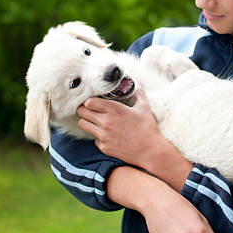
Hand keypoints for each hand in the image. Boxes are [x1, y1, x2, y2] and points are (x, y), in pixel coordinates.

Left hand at [77, 89, 193, 191]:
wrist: (150, 151)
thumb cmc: (148, 128)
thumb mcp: (144, 107)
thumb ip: (138, 92)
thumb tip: (138, 81)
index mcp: (115, 110)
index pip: (89, 102)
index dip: (88, 100)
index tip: (91, 100)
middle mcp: (106, 122)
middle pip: (82, 112)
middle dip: (84, 109)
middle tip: (88, 109)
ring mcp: (104, 136)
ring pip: (83, 124)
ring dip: (86, 121)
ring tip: (93, 120)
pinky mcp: (104, 147)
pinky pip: (94, 139)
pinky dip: (98, 136)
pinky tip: (107, 134)